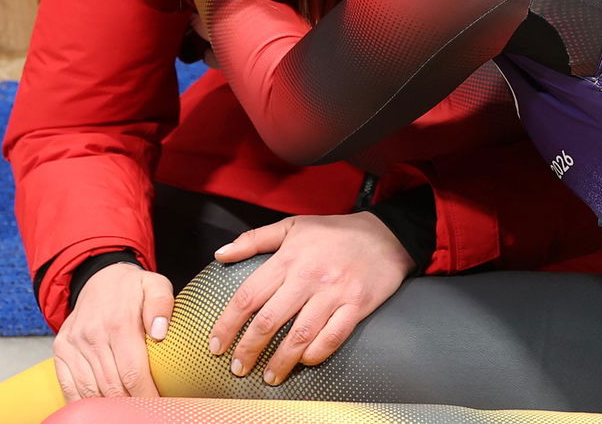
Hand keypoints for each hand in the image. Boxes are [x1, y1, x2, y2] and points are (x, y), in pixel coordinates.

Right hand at [53, 263, 172, 399]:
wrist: (99, 277)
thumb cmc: (132, 288)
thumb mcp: (155, 286)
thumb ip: (162, 306)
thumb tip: (160, 332)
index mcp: (119, 322)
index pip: (133, 373)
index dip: (145, 395)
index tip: (156, 404)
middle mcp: (92, 335)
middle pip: (112, 387)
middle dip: (129, 404)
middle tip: (143, 408)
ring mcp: (73, 344)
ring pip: (90, 391)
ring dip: (108, 406)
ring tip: (125, 409)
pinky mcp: (61, 351)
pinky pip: (69, 388)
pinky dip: (84, 402)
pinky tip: (100, 407)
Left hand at [208, 212, 413, 384]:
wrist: (386, 235)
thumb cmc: (335, 232)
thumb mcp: (293, 226)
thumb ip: (254, 239)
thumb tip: (220, 255)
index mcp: (289, 257)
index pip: (248, 295)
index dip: (227, 324)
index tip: (216, 345)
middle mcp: (308, 276)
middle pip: (268, 320)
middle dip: (248, 349)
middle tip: (238, 368)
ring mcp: (334, 292)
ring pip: (299, 335)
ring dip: (280, 361)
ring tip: (268, 376)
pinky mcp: (357, 305)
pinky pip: (332, 337)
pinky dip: (315, 353)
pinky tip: (304, 362)